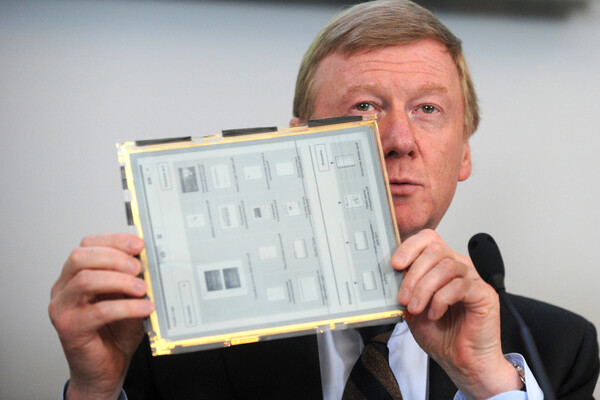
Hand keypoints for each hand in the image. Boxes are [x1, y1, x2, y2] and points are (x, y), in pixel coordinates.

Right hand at [48, 233, 154, 399]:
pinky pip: (98, 311)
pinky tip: (144, 308)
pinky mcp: (69, 328)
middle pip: (81, 257)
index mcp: (75, 275)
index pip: (88, 245)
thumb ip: (132, 277)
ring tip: (142, 289)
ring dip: (120, 281)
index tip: (138, 244)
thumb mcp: (127, 296)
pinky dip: (126, 307)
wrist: (107, 367)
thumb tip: (148, 259)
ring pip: (86, 280)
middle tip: (139, 267)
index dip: (114, 240)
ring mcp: (63, 308)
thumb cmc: (115, 331)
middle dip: (115, 258)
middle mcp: (64, 288)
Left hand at [393, 230, 522, 398]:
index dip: (410, 247)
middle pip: (435, 250)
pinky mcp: (484, 294)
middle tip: (403, 297)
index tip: (395, 265)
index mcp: (442, 266)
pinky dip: (441, 299)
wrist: (462, 362)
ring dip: (425, 288)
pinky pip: (460, 285)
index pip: (429, 239)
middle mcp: (460, 267)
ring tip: (417, 308)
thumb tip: (390, 274)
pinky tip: (434, 314)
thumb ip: (405, 288)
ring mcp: (473, 279)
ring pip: (446, 266)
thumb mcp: (413, 307)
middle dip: (413, 274)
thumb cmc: (441, 335)